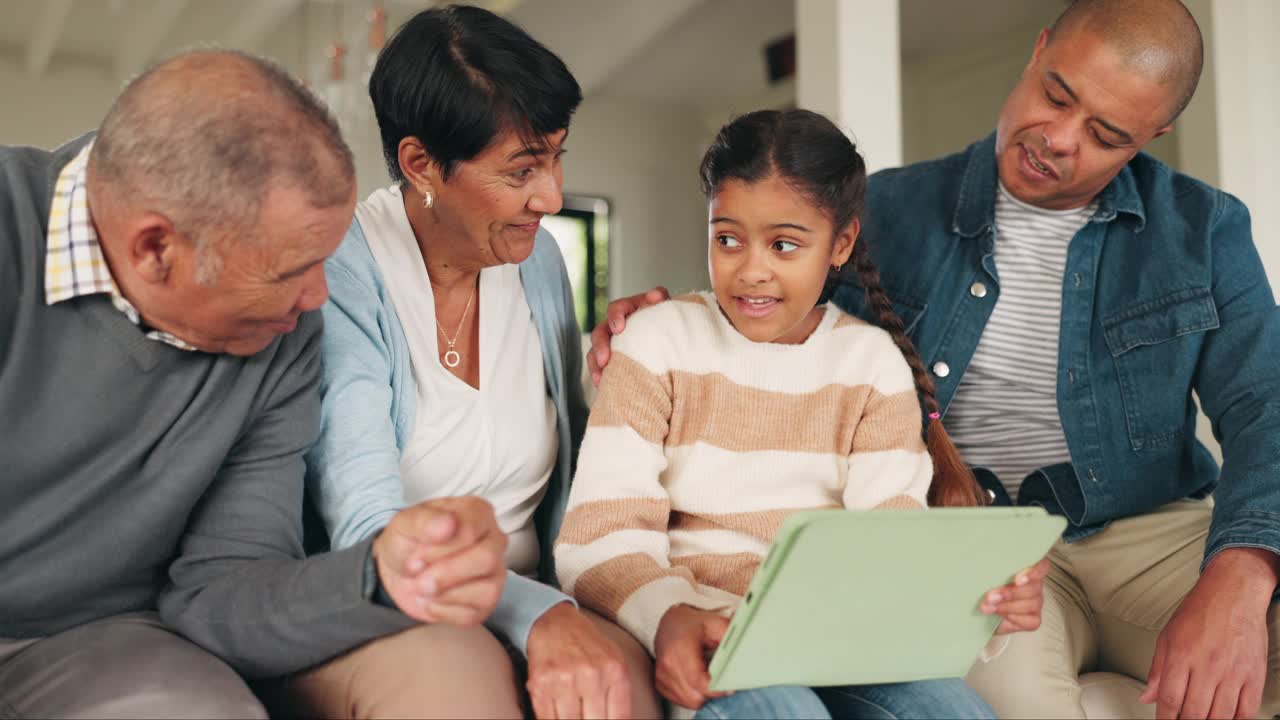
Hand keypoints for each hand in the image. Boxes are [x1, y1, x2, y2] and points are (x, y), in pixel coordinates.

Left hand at [373, 496, 507, 625]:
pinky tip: (430, 600)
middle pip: (487, 559)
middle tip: (418, 577)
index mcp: (478, 512)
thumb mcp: (404, 524)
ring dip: (443, 593)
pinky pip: (472, 614)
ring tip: (421, 588)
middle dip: (446, 573)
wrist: (398, 571)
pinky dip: (442, 611)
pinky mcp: (486, 601)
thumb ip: (424, 520)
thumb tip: (448, 524)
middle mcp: (494, 540)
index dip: (439, 548)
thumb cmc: (409, 541)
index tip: (415, 556)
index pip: (469, 531)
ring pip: (486, 590)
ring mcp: (495, 572)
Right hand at [526, 603, 631, 719]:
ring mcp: (564, 680)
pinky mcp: (540, 683)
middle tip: (587, 716)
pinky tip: (557, 715)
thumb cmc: (587, 646)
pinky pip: (547, 718)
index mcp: (614, 672)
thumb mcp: (614, 663)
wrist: (556, 623)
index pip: (618, 719)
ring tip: (573, 714)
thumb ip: (620, 696)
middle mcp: (591, 675)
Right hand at [587, 286, 668, 385]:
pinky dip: (598, 374)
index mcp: (631, 310)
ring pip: (595, 350)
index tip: (618, 328)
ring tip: (600, 377)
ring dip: (596, 363)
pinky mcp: (611, 357)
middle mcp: (618, 325)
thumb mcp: (667, 310)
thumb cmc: (669, 323)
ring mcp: (613, 342)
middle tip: (605, 359)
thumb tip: (655, 296)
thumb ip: (662, 300)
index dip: (615, 316)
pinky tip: (601, 384)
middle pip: (601, 331)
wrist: (674, 343)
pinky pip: (598, 366)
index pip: (617, 308)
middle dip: (600, 345)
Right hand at [653, 605, 731, 709]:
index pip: (698, 680)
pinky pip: (682, 700)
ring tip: (707, 676)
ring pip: (690, 701)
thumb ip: (730, 638)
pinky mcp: (660, 684)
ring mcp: (662, 675)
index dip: (716, 688)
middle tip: (720, 678)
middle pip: (695, 696)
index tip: (730, 687)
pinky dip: (693, 694)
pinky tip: (696, 680)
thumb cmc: (694, 624)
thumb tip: (745, 652)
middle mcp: (667, 663)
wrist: (670, 624)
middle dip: (711, 692)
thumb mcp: (716, 623)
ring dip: (702, 694)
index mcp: (680, 647)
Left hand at [981, 558, 1049, 634]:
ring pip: (1031, 604)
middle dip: (1010, 593)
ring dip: (1007, 606)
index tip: (1017, 580)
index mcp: (1026, 571)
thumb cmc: (986, 591)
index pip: (1041, 566)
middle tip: (991, 597)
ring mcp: (1035, 603)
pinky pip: (1030, 621)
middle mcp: (1034, 586)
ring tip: (990, 607)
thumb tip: (983, 570)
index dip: (1033, 572)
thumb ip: (992, 573)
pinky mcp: (1034, 620)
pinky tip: (1002, 617)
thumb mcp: (987, 578)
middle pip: (1034, 588)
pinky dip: (1014, 618)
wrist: (982, 614)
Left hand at [1140, 548, 1277, 718]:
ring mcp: (1233, 672)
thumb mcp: (1168, 636)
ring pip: (1220, 716)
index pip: (1170, 700)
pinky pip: (1246, 710)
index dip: (1165, 719)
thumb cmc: (1199, 611)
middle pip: (1194, 712)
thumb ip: (1157, 670)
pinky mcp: (1254, 675)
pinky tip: (1225, 719)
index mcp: (1182, 655)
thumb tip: (1147, 697)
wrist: (1233, 592)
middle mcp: (1208, 666)